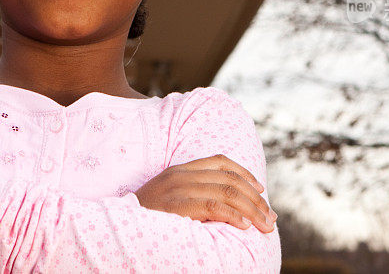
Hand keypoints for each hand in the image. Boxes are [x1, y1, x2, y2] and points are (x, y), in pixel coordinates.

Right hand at [134, 154, 277, 232]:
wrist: (118, 222)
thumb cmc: (146, 215)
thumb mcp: (169, 196)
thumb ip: (193, 192)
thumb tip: (225, 204)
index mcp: (181, 169)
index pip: (220, 162)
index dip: (245, 174)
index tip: (261, 191)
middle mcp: (182, 174)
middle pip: (230, 179)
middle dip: (256, 200)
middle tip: (270, 218)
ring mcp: (179, 188)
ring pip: (227, 192)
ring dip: (251, 210)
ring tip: (264, 225)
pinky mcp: (177, 205)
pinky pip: (212, 206)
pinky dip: (233, 215)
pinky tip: (244, 226)